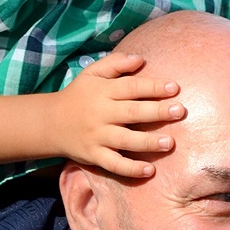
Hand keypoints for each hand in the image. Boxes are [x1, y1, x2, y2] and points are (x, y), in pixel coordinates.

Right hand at [53, 52, 185, 177]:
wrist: (50, 123)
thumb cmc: (79, 95)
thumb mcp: (92, 73)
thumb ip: (116, 63)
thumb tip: (141, 59)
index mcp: (103, 91)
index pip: (130, 87)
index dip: (152, 86)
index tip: (174, 87)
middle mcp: (101, 114)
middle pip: (132, 112)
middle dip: (157, 112)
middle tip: (180, 111)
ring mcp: (97, 136)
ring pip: (125, 140)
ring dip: (148, 142)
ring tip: (170, 143)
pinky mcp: (94, 156)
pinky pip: (113, 164)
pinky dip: (131, 170)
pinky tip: (150, 171)